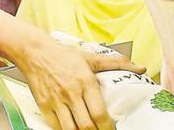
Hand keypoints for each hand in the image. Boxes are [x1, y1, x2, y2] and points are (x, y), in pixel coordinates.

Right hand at [14, 38, 145, 128]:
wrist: (34, 51)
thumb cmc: (63, 54)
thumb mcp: (90, 57)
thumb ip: (116, 63)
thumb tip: (139, 68)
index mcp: (85, 80)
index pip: (99, 112)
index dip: (107, 127)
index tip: (111, 129)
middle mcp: (71, 92)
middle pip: (86, 125)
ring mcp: (56, 100)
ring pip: (70, 129)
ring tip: (86, 129)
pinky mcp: (44, 104)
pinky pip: (55, 126)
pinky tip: (70, 127)